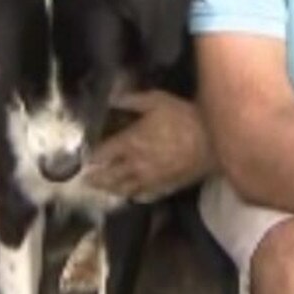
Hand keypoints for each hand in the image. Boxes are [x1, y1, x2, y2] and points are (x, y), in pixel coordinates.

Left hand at [87, 91, 212, 200]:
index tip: (82, 158)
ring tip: (102, 188)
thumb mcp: (155, 100)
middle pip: (109, 177)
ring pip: (124, 189)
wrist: (212, 140)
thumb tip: (110, 98)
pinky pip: (143, 195)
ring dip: (110, 189)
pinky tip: (131, 194)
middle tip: (84, 180)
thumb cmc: (182, 117)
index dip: (90, 156)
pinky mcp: (165, 187)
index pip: (102, 154)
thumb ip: (131, 100)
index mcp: (130, 142)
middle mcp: (136, 165)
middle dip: (95, 178)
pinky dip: (133, 195)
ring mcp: (150, 179)